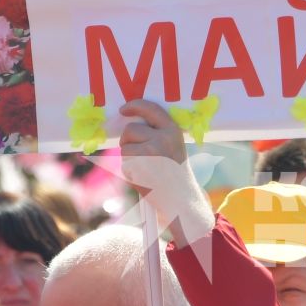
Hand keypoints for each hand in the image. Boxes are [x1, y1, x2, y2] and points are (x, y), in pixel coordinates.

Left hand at [117, 99, 213, 245]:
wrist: (181, 199)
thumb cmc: (175, 173)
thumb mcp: (174, 147)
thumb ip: (158, 133)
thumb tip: (131, 124)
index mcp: (173, 130)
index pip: (150, 108)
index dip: (134, 106)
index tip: (124, 110)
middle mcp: (162, 138)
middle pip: (130, 129)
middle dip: (128, 140)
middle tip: (139, 154)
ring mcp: (150, 152)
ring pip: (125, 147)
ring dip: (129, 157)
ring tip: (145, 168)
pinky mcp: (139, 166)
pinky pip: (124, 163)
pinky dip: (130, 171)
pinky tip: (144, 177)